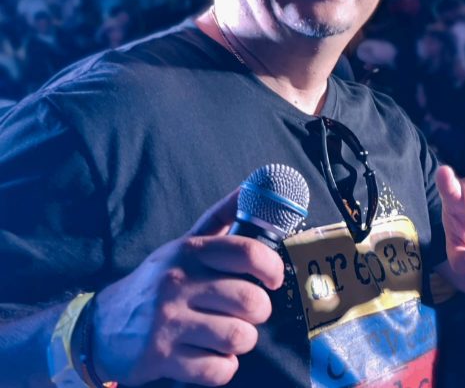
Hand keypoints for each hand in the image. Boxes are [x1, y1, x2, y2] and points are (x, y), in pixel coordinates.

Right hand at [90, 189, 284, 385]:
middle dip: (259, 313)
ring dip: (242, 342)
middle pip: (251, 301)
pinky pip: (217, 370)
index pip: (248, 253)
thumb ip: (220, 219)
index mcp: (190, 252)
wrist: (100, 326)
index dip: (272, 268)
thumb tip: (251, 186)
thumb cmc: (159, 283)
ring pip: (239, 337)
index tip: (272, 280)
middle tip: (247, 314)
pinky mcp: (161, 358)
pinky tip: (211, 357)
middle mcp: (179, 283)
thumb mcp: (184, 246)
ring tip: (229, 336)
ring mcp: (169, 322)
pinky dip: (222, 368)